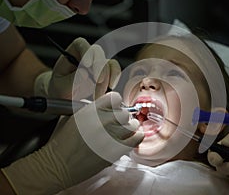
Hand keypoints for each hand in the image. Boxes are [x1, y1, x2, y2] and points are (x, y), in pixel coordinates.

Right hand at [1, 92, 143, 194]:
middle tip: (119, 122)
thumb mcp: (72, 118)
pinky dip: (136, 137)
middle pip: (125, 112)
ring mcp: (110, 136)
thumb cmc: (62, 143)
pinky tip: (131, 137)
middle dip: (123, 117)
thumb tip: (104, 106)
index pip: (115, 98)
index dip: (116, 103)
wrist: (58, 165)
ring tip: (125, 130)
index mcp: (90, 111)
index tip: (115, 108)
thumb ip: (90, 109)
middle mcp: (102, 122)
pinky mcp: (115, 151)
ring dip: (130, 127)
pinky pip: (136, 139)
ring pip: (132, 125)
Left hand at [34, 37, 120, 99]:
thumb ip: (71, 80)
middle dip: (100, 68)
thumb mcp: (60, 86)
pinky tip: (109, 89)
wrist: (66, 97)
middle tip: (98, 81)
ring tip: (98, 94)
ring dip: (106, 79)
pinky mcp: (106, 73)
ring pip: (108, 64)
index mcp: (72, 53)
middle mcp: (87, 55)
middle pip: (98, 54)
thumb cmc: (60, 89)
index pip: (80, 44)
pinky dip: (114, 79)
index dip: (86, 51)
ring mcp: (98, 64)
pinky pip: (114, 72)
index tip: (87, 64)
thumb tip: (84, 72)